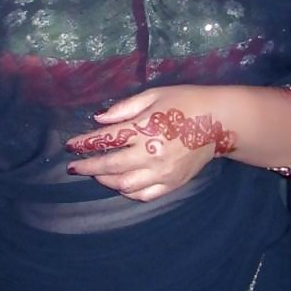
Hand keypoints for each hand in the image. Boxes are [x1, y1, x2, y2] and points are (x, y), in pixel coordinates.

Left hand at [65, 86, 235, 202]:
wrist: (219, 121)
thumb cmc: (185, 102)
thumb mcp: (154, 95)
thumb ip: (125, 108)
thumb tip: (99, 119)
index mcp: (146, 128)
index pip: (106, 138)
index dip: (85, 143)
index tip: (70, 146)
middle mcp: (151, 153)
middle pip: (110, 165)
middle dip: (88, 167)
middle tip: (74, 167)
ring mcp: (162, 172)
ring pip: (124, 184)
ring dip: (105, 181)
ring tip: (96, 175)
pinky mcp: (172, 183)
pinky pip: (143, 195)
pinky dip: (127, 191)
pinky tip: (119, 184)